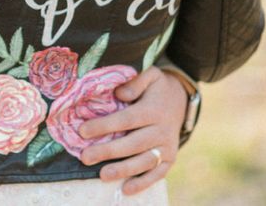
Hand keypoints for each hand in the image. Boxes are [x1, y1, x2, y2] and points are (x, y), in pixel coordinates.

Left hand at [78, 66, 185, 195]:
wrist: (182, 99)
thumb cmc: (158, 87)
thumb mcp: (150, 75)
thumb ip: (135, 82)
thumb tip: (119, 94)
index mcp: (153, 110)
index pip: (126, 120)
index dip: (104, 126)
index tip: (82, 131)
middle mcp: (162, 130)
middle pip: (132, 143)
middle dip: (107, 151)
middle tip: (85, 157)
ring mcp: (168, 147)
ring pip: (144, 161)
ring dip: (123, 170)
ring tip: (102, 175)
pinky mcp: (170, 158)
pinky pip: (157, 173)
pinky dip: (143, 183)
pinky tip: (126, 189)